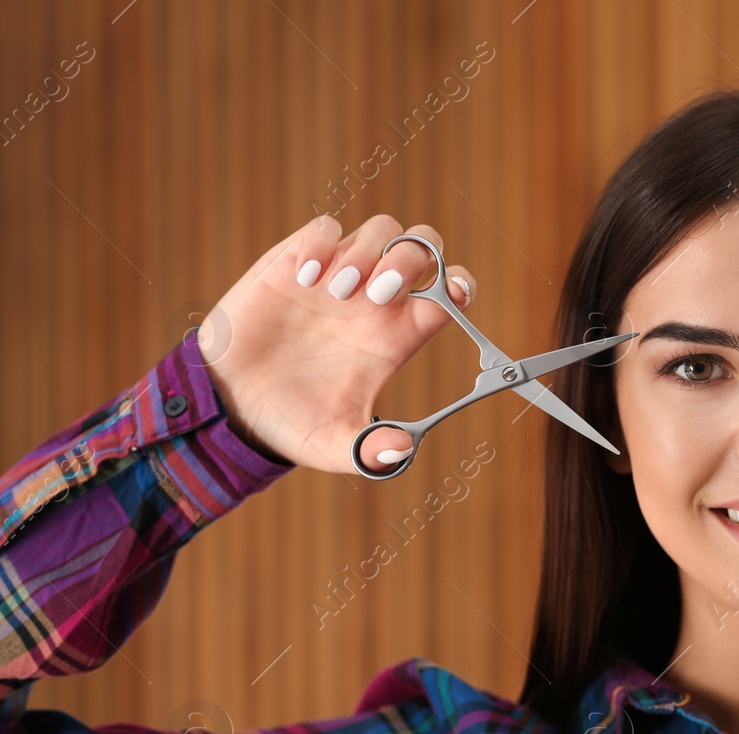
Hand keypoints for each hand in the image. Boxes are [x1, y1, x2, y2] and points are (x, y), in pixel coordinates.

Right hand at [195, 214, 477, 474]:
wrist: (231, 406)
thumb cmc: (290, 424)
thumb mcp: (335, 447)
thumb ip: (372, 453)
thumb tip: (404, 449)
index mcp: (395, 336)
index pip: (449, 294)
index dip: (459, 286)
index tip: (451, 298)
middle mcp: (374, 301)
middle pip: (422, 249)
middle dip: (412, 260)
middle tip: (380, 293)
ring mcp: (337, 277)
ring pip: (381, 231)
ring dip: (366, 253)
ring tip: (336, 292)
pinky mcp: (295, 262)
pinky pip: (325, 228)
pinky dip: (322, 243)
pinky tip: (305, 278)